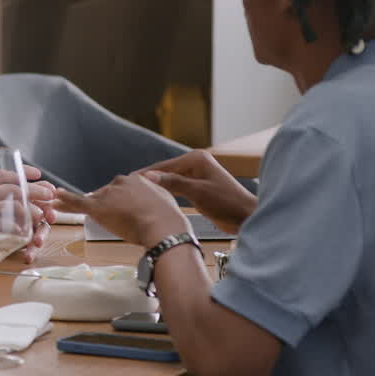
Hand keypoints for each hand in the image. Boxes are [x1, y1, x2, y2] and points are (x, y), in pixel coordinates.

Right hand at [0, 165, 55, 260]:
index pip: (5, 173)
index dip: (24, 172)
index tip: (38, 174)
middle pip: (15, 186)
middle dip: (35, 190)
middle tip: (50, 195)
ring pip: (13, 202)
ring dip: (31, 207)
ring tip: (44, 214)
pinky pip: (5, 221)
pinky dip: (18, 224)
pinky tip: (28, 228)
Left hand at [53, 173, 188, 246]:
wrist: (163, 228)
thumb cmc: (169, 220)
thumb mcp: (165, 198)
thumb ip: (155, 191)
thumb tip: (153, 187)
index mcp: (136, 180)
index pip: (121, 189)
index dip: (120, 202)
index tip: (120, 209)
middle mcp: (120, 182)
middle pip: (106, 195)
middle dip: (106, 207)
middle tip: (112, 221)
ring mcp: (108, 194)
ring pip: (92, 200)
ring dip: (81, 205)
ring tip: (68, 209)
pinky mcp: (98, 207)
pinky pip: (77, 202)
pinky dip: (65, 200)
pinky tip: (55, 198)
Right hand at [139, 151, 256, 233]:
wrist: (246, 216)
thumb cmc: (227, 203)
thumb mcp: (198, 192)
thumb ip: (173, 183)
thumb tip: (148, 177)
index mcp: (196, 159)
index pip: (165, 165)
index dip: (147, 173)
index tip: (129, 180)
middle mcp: (196, 163)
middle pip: (166, 171)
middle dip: (150, 180)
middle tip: (129, 188)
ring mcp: (198, 175)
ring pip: (171, 180)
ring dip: (157, 186)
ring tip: (138, 193)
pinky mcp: (199, 187)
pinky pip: (177, 187)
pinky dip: (167, 192)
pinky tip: (155, 198)